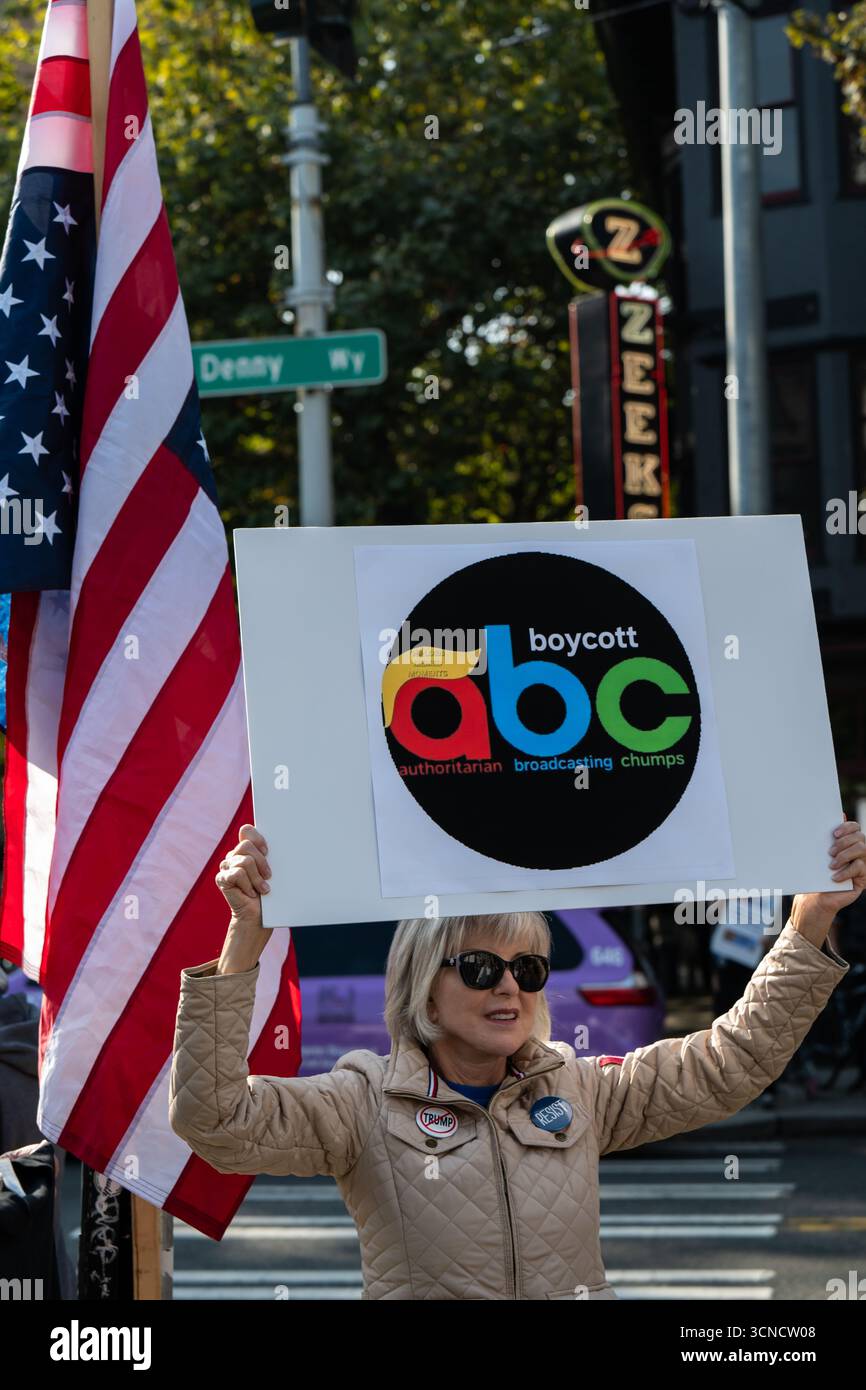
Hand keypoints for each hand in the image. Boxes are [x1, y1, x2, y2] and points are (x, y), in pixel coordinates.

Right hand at [214, 824, 273, 972]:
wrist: (259, 917)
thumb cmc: (269, 894)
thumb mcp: (272, 871)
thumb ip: (270, 855)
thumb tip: (280, 841)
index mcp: (245, 850)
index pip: (247, 830)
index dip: (258, 838)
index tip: (268, 851)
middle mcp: (234, 856)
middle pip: (246, 845)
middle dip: (262, 862)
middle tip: (268, 876)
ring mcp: (226, 866)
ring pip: (245, 860)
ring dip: (257, 878)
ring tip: (261, 889)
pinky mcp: (222, 878)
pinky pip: (237, 874)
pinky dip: (248, 885)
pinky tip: (250, 893)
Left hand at [791, 817, 865, 943]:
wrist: (816, 897)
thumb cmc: (815, 874)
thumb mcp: (818, 854)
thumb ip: (825, 837)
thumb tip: (837, 816)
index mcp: (847, 842)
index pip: (855, 827)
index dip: (847, 827)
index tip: (834, 834)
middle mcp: (857, 851)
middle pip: (860, 837)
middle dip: (844, 842)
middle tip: (830, 852)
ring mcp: (862, 864)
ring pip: (862, 849)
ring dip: (844, 855)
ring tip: (831, 865)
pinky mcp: (863, 877)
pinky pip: (860, 867)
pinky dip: (845, 871)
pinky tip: (834, 877)